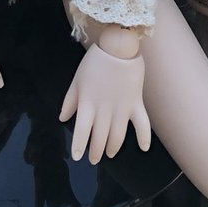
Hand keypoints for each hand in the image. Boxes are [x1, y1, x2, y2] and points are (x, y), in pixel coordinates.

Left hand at [59, 43, 149, 163]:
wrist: (118, 47)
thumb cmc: (95, 61)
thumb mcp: (77, 79)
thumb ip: (70, 101)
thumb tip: (63, 119)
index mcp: (88, 104)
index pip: (82, 131)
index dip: (78, 146)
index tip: (77, 156)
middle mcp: (104, 110)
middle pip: (100, 138)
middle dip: (96, 151)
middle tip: (94, 159)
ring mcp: (122, 108)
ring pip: (118, 136)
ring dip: (113, 148)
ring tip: (109, 153)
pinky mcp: (136, 104)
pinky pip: (142, 124)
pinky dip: (144, 137)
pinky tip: (144, 148)